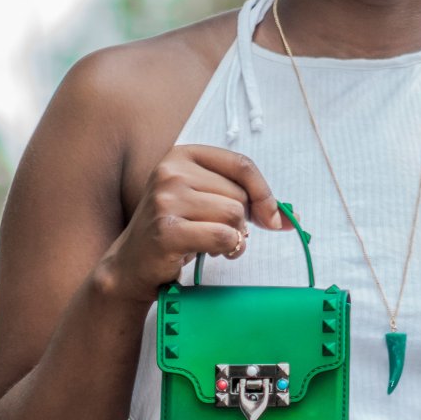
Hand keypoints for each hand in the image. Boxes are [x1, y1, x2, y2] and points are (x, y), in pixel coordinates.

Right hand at [95, 144, 289, 304]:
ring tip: (215, 244)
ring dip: (234, 237)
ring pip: (233, 215)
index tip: (274, 217)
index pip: (241, 165)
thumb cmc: (174, 230)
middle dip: (241, 221)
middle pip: (239, 194)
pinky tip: (213, 253)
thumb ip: (240, 198)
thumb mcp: (202, 201)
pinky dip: (227, 249)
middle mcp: (170, 172)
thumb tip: (288, 217)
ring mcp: (166, 200)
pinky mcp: (168, 230)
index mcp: (181, 156)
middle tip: (222, 234)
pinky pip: (223, 236)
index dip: (265, 193)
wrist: (132, 263)